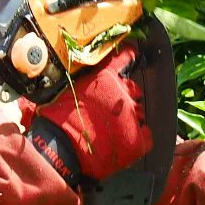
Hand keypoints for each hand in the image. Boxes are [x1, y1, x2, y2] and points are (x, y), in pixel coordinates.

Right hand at [25, 45, 152, 186]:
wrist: (58, 149)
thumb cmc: (58, 120)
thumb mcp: (70, 89)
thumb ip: (87, 82)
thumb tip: (89, 75)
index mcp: (106, 78)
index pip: (125, 58)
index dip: (128, 57)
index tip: (132, 55)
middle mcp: (122, 93)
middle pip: (133, 89)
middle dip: (124, 96)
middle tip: (109, 109)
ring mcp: (131, 116)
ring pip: (139, 111)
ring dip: (128, 116)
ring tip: (112, 128)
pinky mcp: (136, 139)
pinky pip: (146, 135)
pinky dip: (138, 137)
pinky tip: (124, 141)